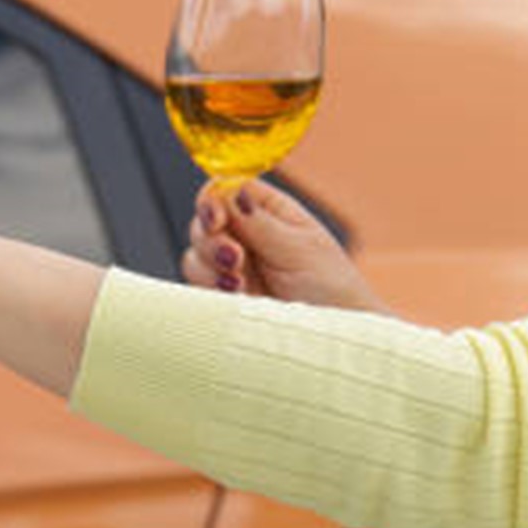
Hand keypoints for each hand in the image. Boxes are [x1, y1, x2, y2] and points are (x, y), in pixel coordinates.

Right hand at [183, 179, 390, 314]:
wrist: (332, 337)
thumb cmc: (332, 290)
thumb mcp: (299, 249)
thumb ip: (259, 221)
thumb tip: (230, 189)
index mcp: (270, 213)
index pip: (227, 190)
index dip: (214, 200)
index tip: (217, 219)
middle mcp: (247, 236)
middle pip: (204, 221)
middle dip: (211, 239)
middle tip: (234, 259)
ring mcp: (232, 267)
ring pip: (195, 254)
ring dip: (209, 267)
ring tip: (239, 285)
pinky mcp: (222, 296)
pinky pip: (196, 285)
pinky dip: (208, 289)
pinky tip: (235, 297)